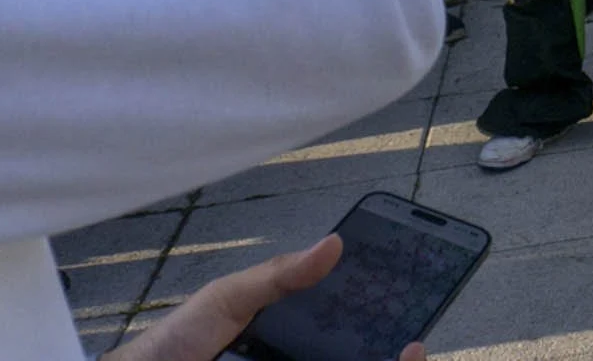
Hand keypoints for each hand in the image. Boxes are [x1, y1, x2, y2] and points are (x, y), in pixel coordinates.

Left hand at [101, 234, 428, 360]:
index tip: (415, 326)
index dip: (387, 327)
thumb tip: (333, 243)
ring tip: (400, 358)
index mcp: (297, 340)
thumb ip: (277, 275)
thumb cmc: (177, 342)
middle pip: (354, 357)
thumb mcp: (227, 298)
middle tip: (412, 351)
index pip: (353, 332)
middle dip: (389, 357)